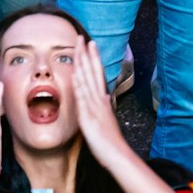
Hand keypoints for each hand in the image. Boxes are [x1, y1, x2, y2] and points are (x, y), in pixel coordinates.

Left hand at [72, 38, 132, 166]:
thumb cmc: (110, 141)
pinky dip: (80, 84)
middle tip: (82, 38)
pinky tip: (76, 74)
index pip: (97, 74)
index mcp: (102, 100)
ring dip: (83, 63)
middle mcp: (99, 99)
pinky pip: (83, 98)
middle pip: (93, 72)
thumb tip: (103, 97)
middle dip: (87, 54)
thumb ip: (103, 107)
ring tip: (79, 47)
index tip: (90, 44)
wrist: (117, 155)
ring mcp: (94, 106)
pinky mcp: (89, 116)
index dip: (93, 58)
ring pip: (88, 80)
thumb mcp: (106, 120)